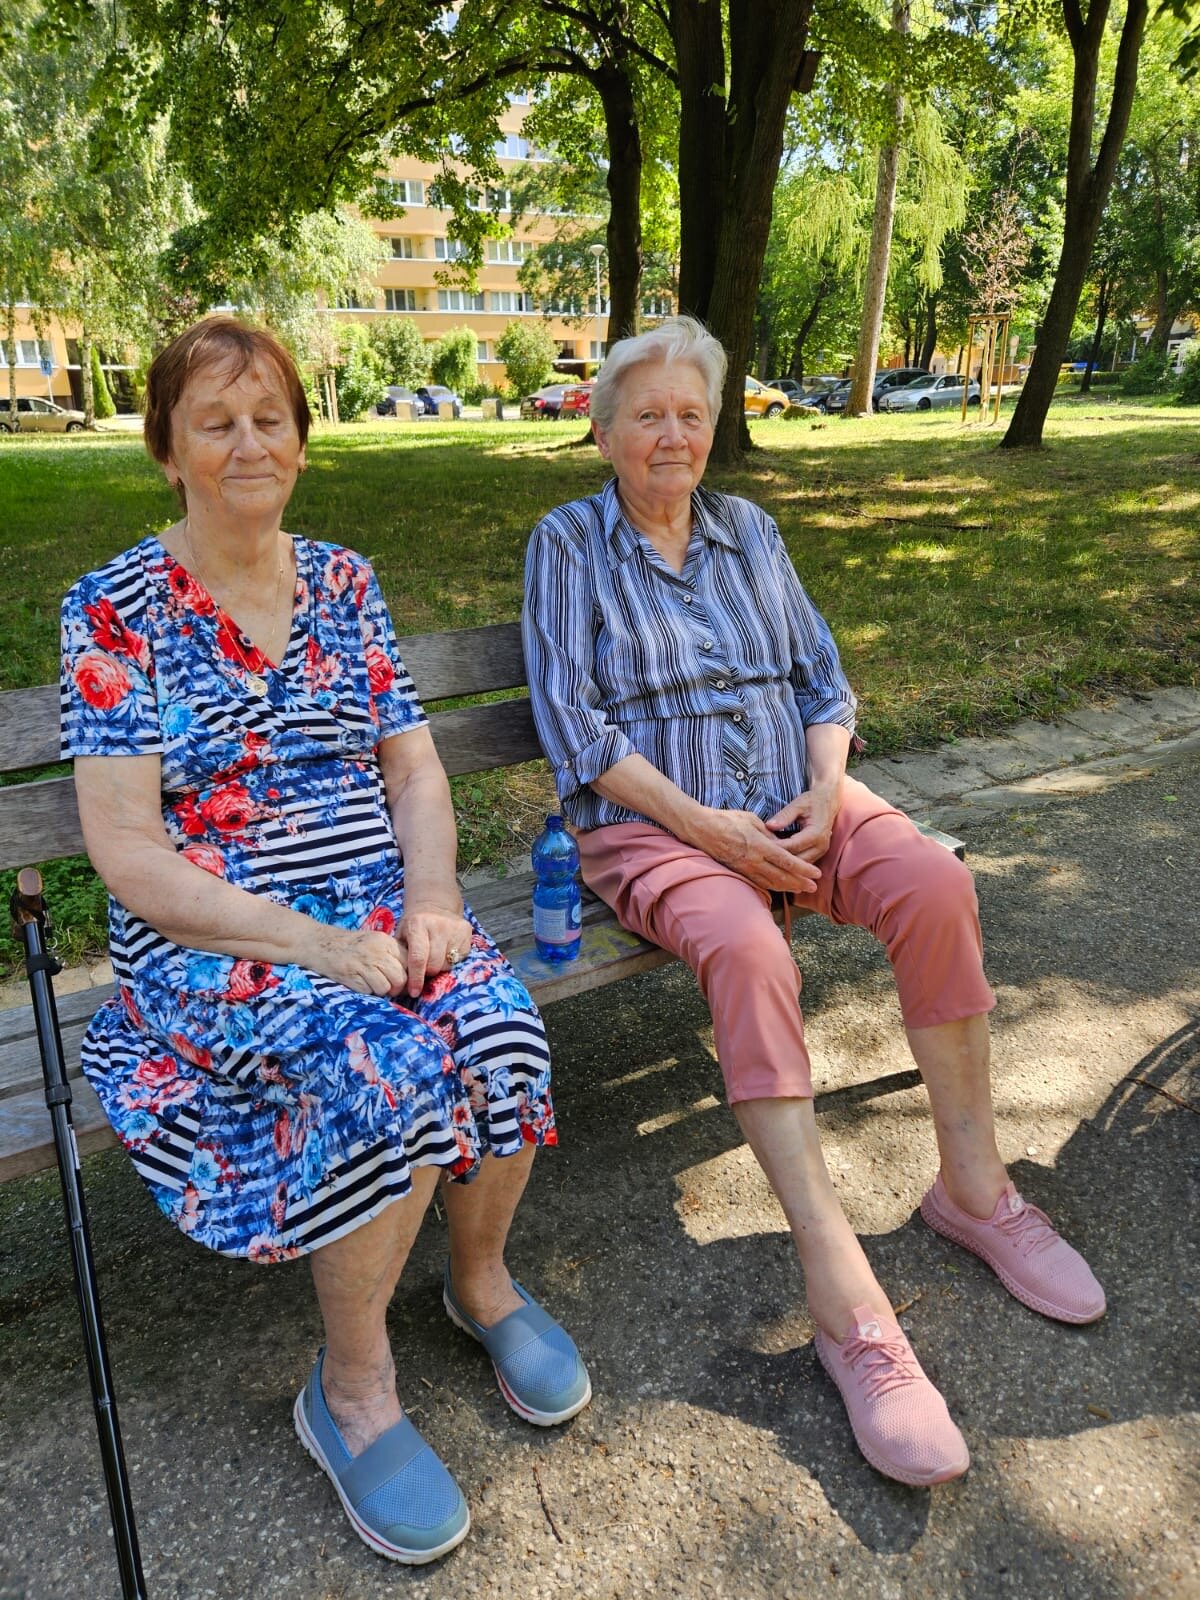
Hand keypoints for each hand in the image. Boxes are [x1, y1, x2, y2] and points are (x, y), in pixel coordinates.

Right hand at [301, 925, 408, 996]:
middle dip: (396, 988)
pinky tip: (358, 981)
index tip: (402, 981)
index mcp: (386, 941)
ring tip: (371, 983)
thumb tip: (412, 976)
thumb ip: (393, 954)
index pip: (409, 963)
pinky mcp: (350, 975)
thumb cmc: (351, 945)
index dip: (408, 976)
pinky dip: (366, 990)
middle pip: (400, 979)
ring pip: (386, 988)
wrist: (319, 943)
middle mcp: (377, 951)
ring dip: (380, 990)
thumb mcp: (375, 941)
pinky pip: (368, 991)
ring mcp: (363, 963)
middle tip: (388, 987)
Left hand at [397, 905, 473, 996]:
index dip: (416, 978)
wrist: (434, 904)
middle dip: (427, 972)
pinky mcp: (466, 931)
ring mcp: (454, 928)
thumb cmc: (414, 925)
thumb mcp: (401, 934)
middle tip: (423, 968)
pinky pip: (459, 959)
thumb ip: (401, 955)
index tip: (414, 992)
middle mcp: (438, 925)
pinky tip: (445, 952)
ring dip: (439, 967)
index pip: (418, 958)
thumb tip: (401, 982)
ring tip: (434, 958)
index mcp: (417, 924)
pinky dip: (451, 961)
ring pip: (447, 964)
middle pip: (434, 964)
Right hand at [689, 806, 821, 895]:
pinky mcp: (738, 872)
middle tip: (813, 888)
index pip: (787, 861)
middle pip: (782, 876)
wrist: (702, 829)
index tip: (817, 873)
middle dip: (800, 883)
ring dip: (788, 887)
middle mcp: (754, 860)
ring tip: (800, 889)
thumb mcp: (752, 820)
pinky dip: (772, 886)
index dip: (804, 869)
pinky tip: (780, 887)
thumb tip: (781, 843)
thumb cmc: (727, 820)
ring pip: (771, 882)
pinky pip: (758, 882)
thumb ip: (769, 833)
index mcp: (760, 845)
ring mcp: (745, 868)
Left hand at [766, 781, 843, 864]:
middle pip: (797, 860)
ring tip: (768, 856)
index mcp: (816, 833)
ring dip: (785, 862)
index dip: (776, 847)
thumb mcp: (797, 804)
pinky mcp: (818, 854)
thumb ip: (784, 816)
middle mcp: (821, 846)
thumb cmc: (811, 802)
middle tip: (761, 854)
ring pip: (800, 865)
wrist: (828, 802)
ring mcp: (821, 852)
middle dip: (779, 858)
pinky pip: (803, 862)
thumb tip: (769, 826)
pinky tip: (778, 856)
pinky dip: (791, 861)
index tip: (760, 845)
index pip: (792, 846)